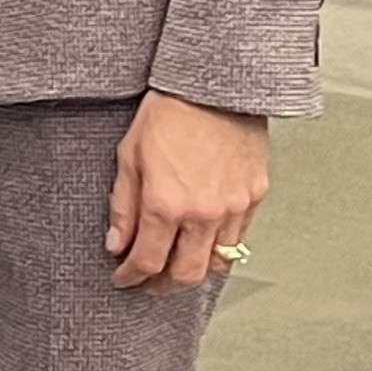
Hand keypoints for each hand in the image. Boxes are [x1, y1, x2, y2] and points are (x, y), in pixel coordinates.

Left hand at [106, 88, 269, 289]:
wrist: (215, 85)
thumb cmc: (169, 112)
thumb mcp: (129, 156)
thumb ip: (123, 206)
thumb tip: (116, 243)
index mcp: (166, 204)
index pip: (146, 262)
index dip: (130, 277)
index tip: (123, 278)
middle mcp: (203, 213)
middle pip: (185, 274)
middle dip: (162, 285)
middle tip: (149, 283)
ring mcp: (233, 207)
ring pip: (216, 263)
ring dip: (193, 270)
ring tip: (177, 265)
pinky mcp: (255, 196)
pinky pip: (238, 238)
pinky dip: (219, 248)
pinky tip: (203, 241)